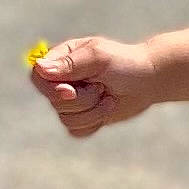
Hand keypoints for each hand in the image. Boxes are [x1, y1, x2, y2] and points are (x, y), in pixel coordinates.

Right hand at [28, 36, 156, 137]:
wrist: (150, 80)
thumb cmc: (126, 62)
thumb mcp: (99, 57)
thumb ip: (70, 63)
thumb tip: (40, 68)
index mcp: (61, 59)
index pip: (38, 77)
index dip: (52, 89)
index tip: (72, 91)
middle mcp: (62, 80)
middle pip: (54, 102)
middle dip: (82, 100)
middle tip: (101, 87)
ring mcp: (72, 100)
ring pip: (66, 119)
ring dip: (93, 111)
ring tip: (109, 97)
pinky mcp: (83, 117)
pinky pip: (76, 130)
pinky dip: (94, 123)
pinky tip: (107, 108)